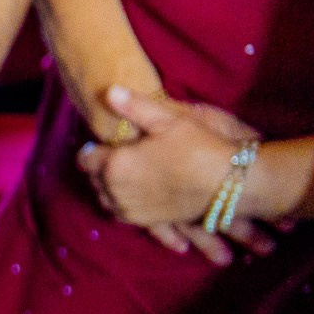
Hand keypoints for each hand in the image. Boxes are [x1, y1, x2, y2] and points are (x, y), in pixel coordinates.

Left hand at [77, 86, 272, 266]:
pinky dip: (122, 202)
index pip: (85, 158)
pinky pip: (120, 213)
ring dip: (110, 186)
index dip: (94, 148)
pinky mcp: (144, 222)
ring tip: (129, 172)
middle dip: (102, 167)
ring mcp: (129, 210)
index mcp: (115, 166)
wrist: (228, 183)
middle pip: (94, 179)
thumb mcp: (168, 120)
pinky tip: (136, 191)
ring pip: (105, 198)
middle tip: (122, 155)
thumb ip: (135, 106)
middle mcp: (115, 192)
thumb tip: (109, 91)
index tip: (109, 142)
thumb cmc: (198, 148)